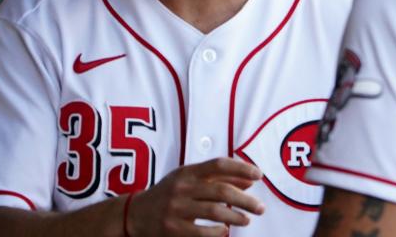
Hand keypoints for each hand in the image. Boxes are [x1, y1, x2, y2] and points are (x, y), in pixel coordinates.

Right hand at [125, 157, 264, 235]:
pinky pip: (201, 232)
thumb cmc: (170, 193)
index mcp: (187, 172)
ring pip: (214, 212)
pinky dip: (218, 232)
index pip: (219, 164)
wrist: (134, 214)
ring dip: (236, 217)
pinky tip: (225, 231)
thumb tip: (250, 179)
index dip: (241, 168)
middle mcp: (182, 188)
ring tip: (247, 220)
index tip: (259, 175)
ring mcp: (176, 209)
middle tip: (261, 207)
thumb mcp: (190, 179)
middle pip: (221, 191)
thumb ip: (219, 178)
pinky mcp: (173, 230)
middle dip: (245, 200)